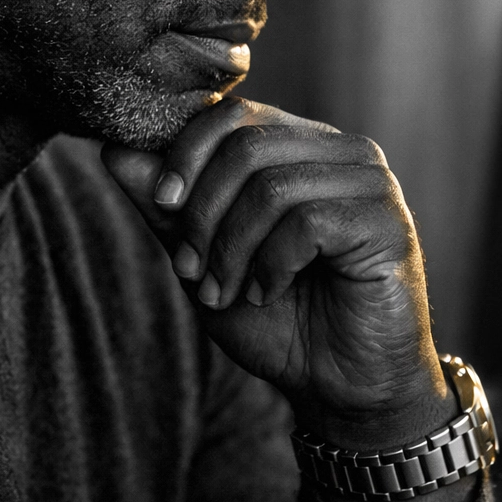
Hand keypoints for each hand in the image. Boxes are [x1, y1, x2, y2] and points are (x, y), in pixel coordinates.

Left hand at [101, 98, 452, 449]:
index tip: (161, 205)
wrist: (342, 388)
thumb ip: (169, 209)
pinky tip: (269, 293)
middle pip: (248, 145)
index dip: (186, 152)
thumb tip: (114, 150)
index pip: (236, 112)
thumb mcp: (206, 262)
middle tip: (192, 271)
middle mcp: (343, 152)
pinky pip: (308, 222)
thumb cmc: (281, 322)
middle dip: (203, 213)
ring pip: (272, 186)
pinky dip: (271, 265)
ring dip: (231, 249)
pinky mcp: (387, 221)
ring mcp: (371, 183)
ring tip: (227, 292)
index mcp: (303, 147)